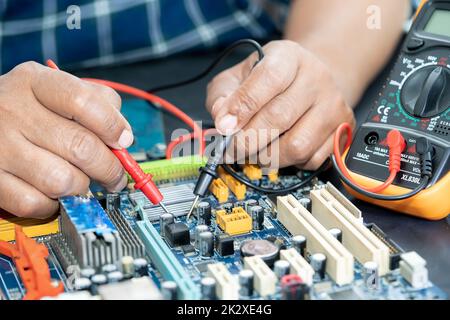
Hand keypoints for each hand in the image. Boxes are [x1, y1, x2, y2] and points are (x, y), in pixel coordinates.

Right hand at [0, 62, 132, 217]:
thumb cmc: (28, 108)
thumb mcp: (56, 89)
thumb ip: (96, 101)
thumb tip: (123, 134)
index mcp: (34, 82)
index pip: (83, 101)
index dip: (112, 126)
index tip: (124, 141)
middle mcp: (13, 111)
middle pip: (81, 147)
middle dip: (110, 168)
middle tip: (114, 176)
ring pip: (63, 181)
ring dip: (82, 188)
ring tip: (81, 182)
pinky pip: (35, 203)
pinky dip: (53, 205)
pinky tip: (53, 192)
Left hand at [206, 40, 354, 168]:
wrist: (311, 81)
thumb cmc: (271, 82)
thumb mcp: (240, 76)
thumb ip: (223, 95)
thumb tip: (222, 119)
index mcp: (289, 57)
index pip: (269, 78)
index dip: (243, 106)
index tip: (224, 126)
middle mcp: (317, 78)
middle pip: (280, 117)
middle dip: (248, 141)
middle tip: (231, 149)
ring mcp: (333, 105)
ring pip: (297, 146)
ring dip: (268, 157)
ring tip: (255, 151)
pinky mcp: (342, 129)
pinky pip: (312, 160)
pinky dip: (290, 163)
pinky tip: (281, 150)